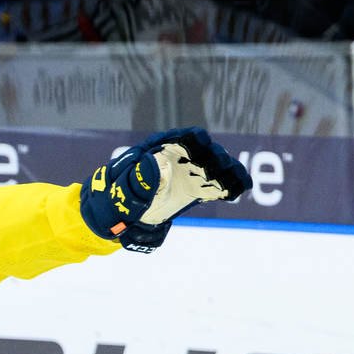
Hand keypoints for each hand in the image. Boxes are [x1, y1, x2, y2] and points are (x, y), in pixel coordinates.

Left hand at [78, 127, 250, 252]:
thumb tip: (153, 162)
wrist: (116, 216)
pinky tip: (238, 191)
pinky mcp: (197, 189)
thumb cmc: (115, 197)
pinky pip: (217, 185)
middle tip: (219, 168)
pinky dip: (229, 186)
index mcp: (159, 150)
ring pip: (215, 167)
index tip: (201, 141)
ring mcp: (189, 174)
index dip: (192, 137)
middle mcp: (178, 158)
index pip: (180, 138)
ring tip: (235, 182)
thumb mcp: (121, 188)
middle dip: (214, 157)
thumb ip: (137, 179)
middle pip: (203, 151)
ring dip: (227, 171)